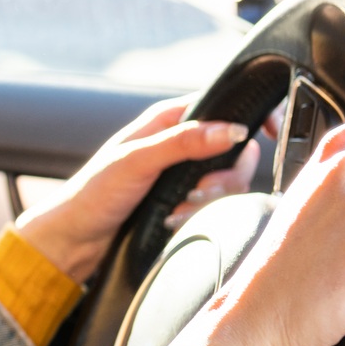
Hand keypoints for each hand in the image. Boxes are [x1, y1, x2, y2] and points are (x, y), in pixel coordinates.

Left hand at [16, 96, 261, 280]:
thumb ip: (184, 142)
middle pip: (235, 150)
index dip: (250, 116)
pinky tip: (173, 220)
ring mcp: (183, 174)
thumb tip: (231, 130)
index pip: (223, 105)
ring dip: (209, 199)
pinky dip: (198, 215)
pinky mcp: (183, 201)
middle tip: (198, 191)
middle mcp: (180, 143)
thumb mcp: (136, 162)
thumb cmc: (92, 194)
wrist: (74, 240)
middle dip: (225, 175)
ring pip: (228, 181)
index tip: (270, 132)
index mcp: (168, 120)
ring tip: (177, 209)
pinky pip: (213, 205)